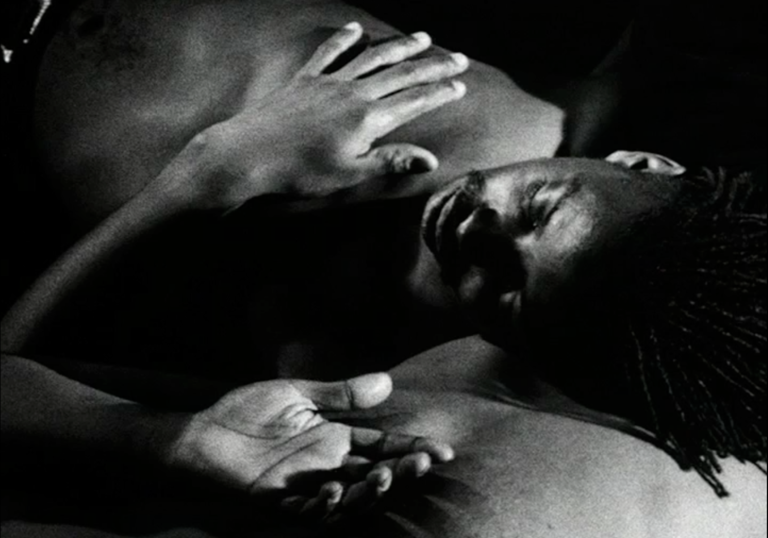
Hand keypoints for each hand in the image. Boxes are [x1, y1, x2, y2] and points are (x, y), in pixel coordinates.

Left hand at [168, 373, 453, 513]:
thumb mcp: (296, 395)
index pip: (384, 445)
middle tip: (422, 464)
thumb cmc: (247, 412)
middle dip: (402, 471)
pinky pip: (310, 510)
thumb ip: (340, 394)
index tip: (443, 451)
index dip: (413, 449)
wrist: (202, 432)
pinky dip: (325, 506)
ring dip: (369, 492)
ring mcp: (307, 484)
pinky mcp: (280, 500)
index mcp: (336, 437)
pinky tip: (334, 490)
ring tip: (382, 477)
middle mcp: (329, 464)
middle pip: (376, 472)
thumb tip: (387, 381)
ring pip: (350, 497)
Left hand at [169, 23, 468, 209]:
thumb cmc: (300, 171)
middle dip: (432, 65)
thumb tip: (431, 161)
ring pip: (371, 57)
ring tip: (422, 37)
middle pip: (401, 73)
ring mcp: (327, 82)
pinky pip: (329, 53)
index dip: (440, 92)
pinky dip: (344, 39)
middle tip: (458, 58)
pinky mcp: (305, 80)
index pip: (414, 100)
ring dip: (399, 46)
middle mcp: (352, 92)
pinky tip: (356, 29)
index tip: (460, 85)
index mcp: (367, 118)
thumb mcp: (350, 173)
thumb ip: (390, 162)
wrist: (249, 154)